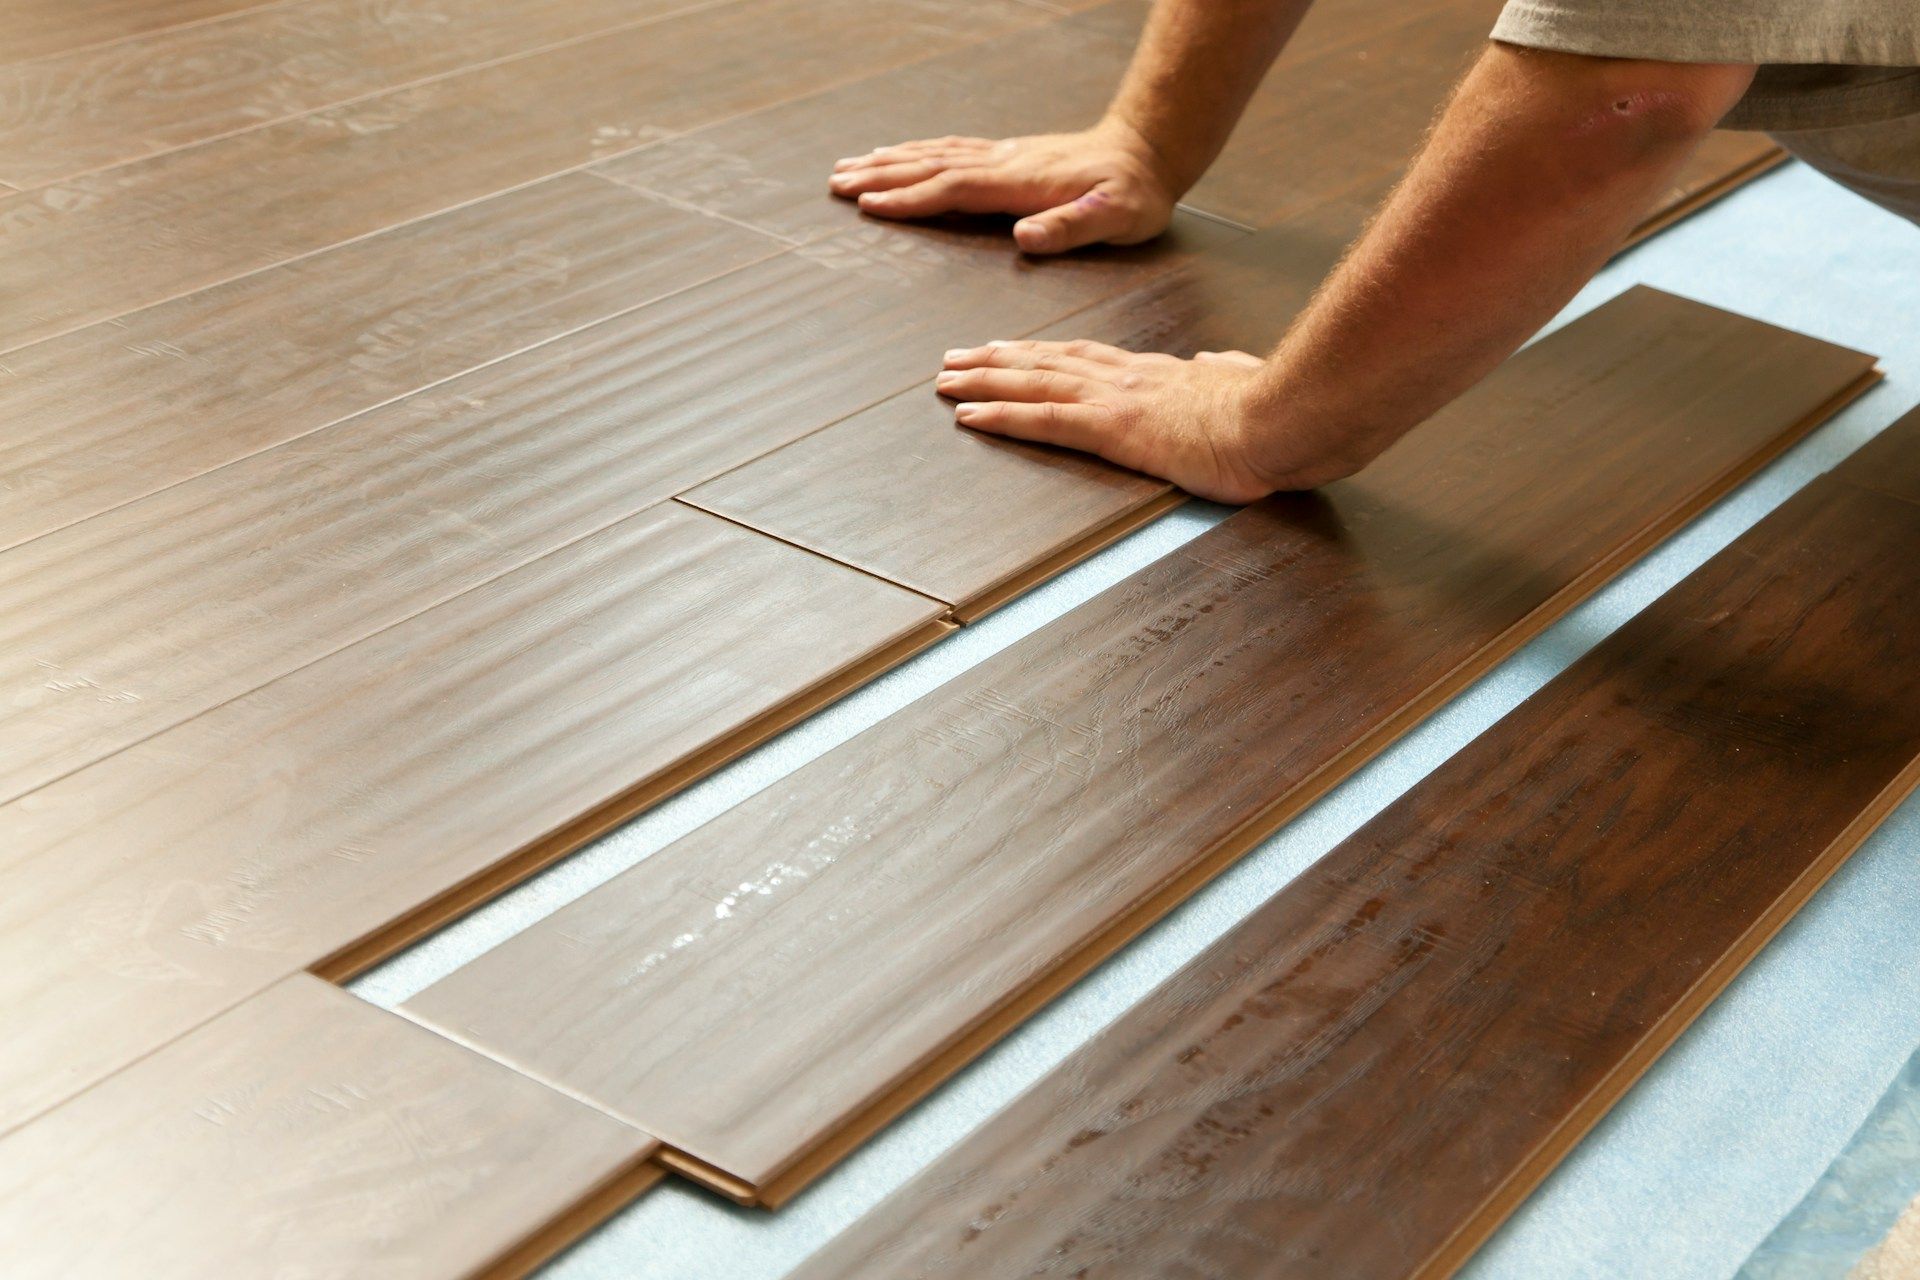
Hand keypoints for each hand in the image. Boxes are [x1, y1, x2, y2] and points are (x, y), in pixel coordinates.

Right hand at [828, 122, 1179, 253]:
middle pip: (931, 167)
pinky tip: (902, 156)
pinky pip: (952, 151)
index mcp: (1020, 184)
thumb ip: (1069, 227)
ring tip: (851, 166)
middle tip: (836, 182)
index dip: (910, 199)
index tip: (868, 205)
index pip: (953, 189)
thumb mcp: (1115, 218)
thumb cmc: (1135, 193)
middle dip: (881, 176)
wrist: (1150, 151)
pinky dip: (919, 153)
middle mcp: (1005, 164)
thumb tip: (1025, 238)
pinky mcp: (1010, 156)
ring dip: (891, 161)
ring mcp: (1005, 156)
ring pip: (936, 155)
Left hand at [936, 340, 1296, 503]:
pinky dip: (1001, 415)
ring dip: (983, 381)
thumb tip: (1215, 360)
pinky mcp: (1112, 429)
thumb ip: (1223, 369)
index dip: (1042, 352)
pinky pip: (1042, 420)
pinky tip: (969, 415)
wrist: (1282, 417)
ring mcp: (1115, 400)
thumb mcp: (1244, 380)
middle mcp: (1126, 379)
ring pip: (1033, 383)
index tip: (1011, 348)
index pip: (1085, 357)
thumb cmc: (1272, 411)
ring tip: (946, 380)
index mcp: (1156, 373)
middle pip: (1047, 362)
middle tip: (956, 358)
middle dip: (997, 360)